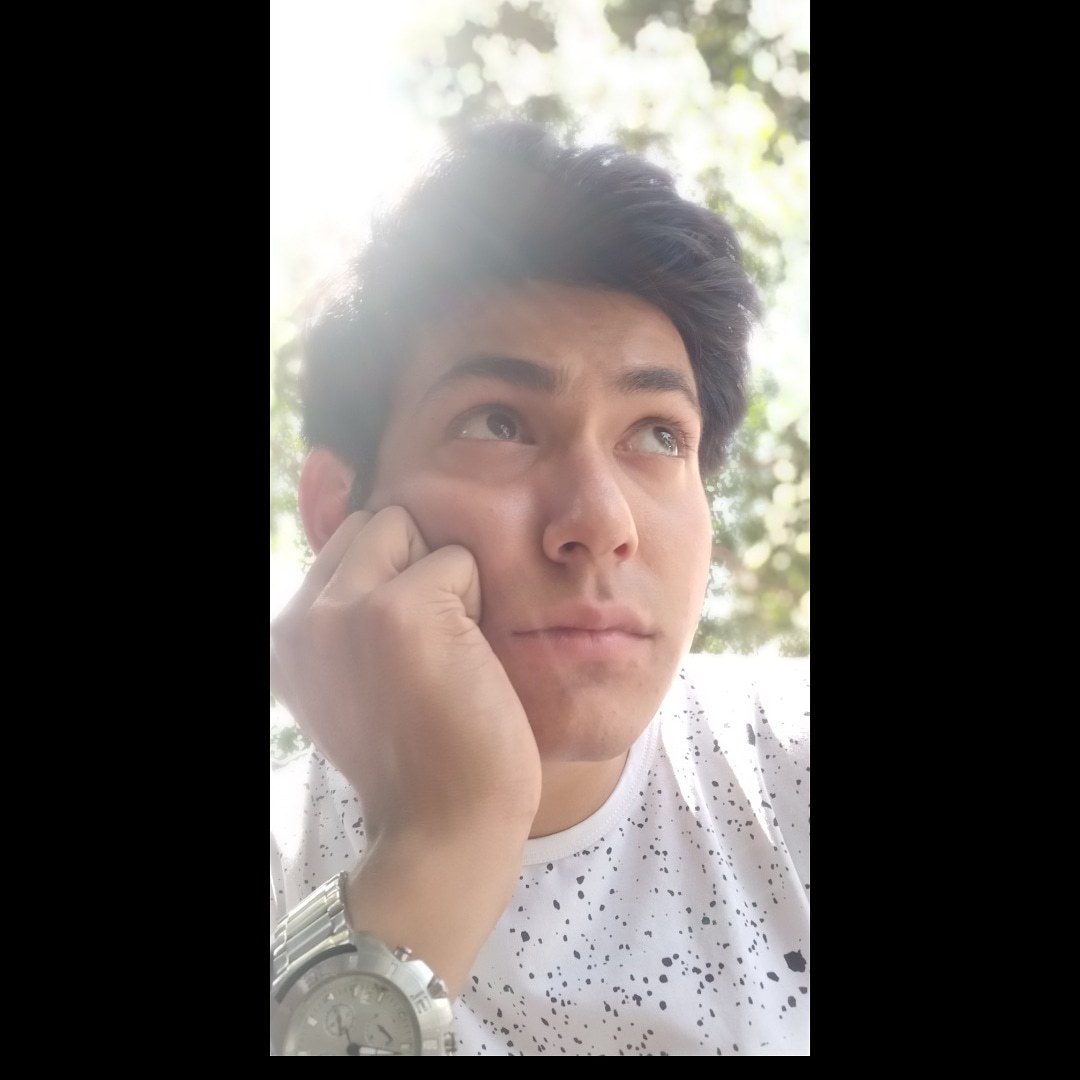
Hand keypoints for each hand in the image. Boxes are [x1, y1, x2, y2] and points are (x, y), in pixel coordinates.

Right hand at [270, 505, 540, 844]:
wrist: (445, 831)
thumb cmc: (422, 759)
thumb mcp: (355, 682)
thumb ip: (349, 616)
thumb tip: (375, 526)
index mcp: (288, 638)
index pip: (347, 546)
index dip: (393, 580)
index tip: (407, 652)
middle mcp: (303, 619)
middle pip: (377, 525)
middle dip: (414, 567)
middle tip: (431, 651)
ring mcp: (346, 610)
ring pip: (411, 529)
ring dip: (444, 581)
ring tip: (446, 655)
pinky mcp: (401, 609)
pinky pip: (460, 559)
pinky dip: (478, 601)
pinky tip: (467, 663)